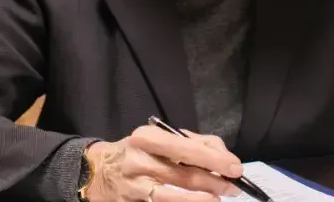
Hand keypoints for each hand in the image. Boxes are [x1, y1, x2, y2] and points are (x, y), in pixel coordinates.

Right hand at [84, 126, 243, 201]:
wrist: (97, 171)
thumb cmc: (137, 152)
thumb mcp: (158, 138)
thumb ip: (192, 142)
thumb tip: (222, 155)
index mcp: (147, 138)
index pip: (186, 149)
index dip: (214, 159)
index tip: (235, 167)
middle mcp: (138, 162)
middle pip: (185, 176)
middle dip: (215, 183)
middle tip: (234, 187)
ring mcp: (134, 188)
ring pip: (174, 199)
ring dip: (202, 201)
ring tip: (218, 200)